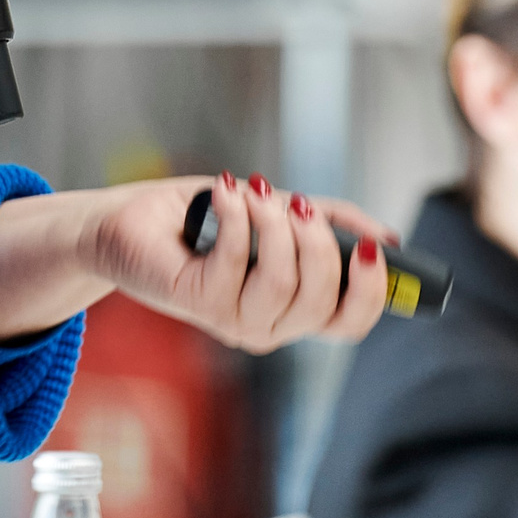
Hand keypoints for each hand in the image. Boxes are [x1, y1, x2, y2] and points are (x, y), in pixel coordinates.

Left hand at [86, 174, 392, 352]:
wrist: (133, 221)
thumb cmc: (205, 220)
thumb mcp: (279, 213)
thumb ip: (331, 224)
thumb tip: (385, 237)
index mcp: (294, 310)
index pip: (350, 323)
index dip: (371, 291)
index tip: (373, 250)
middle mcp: (269, 325)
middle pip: (321, 300)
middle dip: (318, 241)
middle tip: (297, 203)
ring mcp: (232, 320)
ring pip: (282, 283)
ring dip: (274, 224)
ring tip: (255, 192)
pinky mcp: (197, 301)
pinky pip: (234, 260)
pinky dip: (237, 216)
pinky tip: (225, 193)